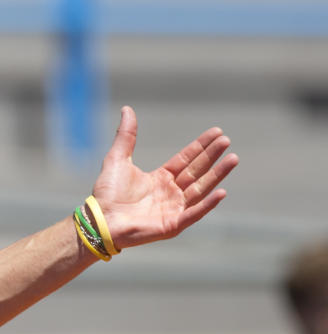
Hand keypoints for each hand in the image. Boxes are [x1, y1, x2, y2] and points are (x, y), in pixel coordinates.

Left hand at [91, 106, 237, 249]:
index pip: (186, 159)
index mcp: (160, 178)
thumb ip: (126, 136)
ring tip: (233, 159)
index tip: (217, 132)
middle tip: (226, 140)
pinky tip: (221, 192)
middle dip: (212, 156)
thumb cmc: (107, 192)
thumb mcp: (117, 158)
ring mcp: (173, 209)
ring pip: (201, 189)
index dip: (201, 146)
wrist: (100, 218)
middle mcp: (170, 193)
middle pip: (197, 171)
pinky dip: (207, 205)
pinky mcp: (172, 224)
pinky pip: (193, 213)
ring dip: (217, 175)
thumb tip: (127, 109)